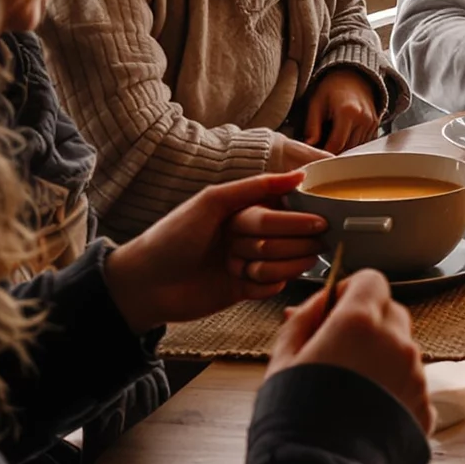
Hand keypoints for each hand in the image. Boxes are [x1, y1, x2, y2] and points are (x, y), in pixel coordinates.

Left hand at [103, 170, 327, 330]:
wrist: (146, 283)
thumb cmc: (173, 236)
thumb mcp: (212, 201)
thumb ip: (257, 186)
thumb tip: (300, 175)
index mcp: (249, 207)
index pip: (293, 210)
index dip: (302, 218)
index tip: (318, 222)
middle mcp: (256, 232)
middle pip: (295, 237)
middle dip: (278, 243)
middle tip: (247, 245)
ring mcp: (255, 260)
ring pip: (290, 262)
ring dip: (267, 265)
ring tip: (236, 264)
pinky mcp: (251, 288)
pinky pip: (277, 285)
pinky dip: (261, 284)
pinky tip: (239, 281)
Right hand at [267, 270, 432, 432]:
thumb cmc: (292, 420)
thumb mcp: (282, 361)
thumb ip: (302, 322)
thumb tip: (314, 305)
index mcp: (360, 321)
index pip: (372, 280)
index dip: (352, 291)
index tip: (335, 310)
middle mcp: (397, 342)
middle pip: (392, 312)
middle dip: (368, 323)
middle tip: (338, 352)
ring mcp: (416, 376)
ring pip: (403, 351)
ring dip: (381, 359)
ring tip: (348, 393)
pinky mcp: (425, 408)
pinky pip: (410, 386)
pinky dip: (392, 391)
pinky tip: (365, 415)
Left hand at [301, 66, 381, 152]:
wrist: (352, 76)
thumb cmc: (332, 88)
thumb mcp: (316, 102)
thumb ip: (312, 125)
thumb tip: (309, 144)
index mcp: (348, 112)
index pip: (337, 143)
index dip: (325, 152)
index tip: (316, 155)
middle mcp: (363, 118)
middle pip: (348, 148)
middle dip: (334, 151)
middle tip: (321, 148)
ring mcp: (371, 122)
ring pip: (356, 147)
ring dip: (344, 148)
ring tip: (332, 140)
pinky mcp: (376, 124)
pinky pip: (364, 142)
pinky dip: (353, 143)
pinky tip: (344, 136)